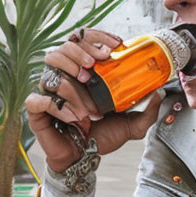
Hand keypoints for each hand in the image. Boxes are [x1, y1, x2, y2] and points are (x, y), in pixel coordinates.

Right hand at [25, 28, 162, 171]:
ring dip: (72, 87)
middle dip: (80, 52)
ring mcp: (48, 91)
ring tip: (89, 107)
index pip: (84, 40)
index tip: (115, 44)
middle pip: (63, 48)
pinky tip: (75, 119)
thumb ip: (147, 112)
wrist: (83, 160)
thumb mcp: (131, 125)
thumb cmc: (101, 138)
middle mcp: (64, 77)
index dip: (97, 36)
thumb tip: (159, 94)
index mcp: (84, 73)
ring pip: (51, 72)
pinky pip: (39, 99)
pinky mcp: (36, 109)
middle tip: (95, 65)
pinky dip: (58, 107)